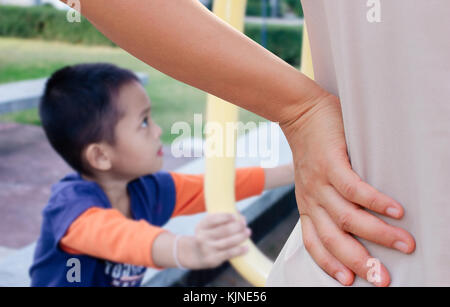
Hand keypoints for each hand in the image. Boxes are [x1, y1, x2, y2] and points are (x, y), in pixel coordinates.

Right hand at [185, 213, 250, 268]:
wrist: (195, 254)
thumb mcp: (207, 226)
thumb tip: (239, 214)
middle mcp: (203, 237)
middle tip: (244, 224)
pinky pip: (229, 253)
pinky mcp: (213, 259)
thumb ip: (220, 219)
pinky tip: (246, 247)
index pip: (213, 219)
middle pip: (224, 230)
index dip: (225, 217)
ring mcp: (208, 249)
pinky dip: (239, 250)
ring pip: (228, 242)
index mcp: (201, 226)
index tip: (235, 216)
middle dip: (237, 226)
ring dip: (240, 236)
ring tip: (248, 232)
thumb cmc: (207, 236)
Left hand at [280, 92, 415, 286]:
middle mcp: (311, 199)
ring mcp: (319, 182)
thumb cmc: (312, 150)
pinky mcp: (330, 163)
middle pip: (333, 239)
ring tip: (405, 243)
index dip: (330, 264)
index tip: (349, 281)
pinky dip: (375, 202)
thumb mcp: (311, 183)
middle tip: (383, 277)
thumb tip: (358, 222)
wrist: (300, 114)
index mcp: (308, 207)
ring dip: (377, 234)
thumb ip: (327, 202)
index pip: (314, 243)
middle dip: (359, 261)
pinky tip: (395, 210)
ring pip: (346, 217)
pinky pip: (353, 188)